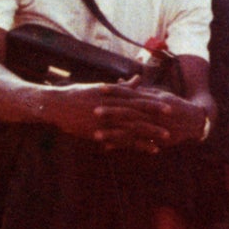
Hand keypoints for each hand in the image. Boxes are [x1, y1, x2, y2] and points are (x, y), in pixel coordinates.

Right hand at [47, 80, 204, 152]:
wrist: (55, 106)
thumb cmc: (78, 95)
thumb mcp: (101, 88)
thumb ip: (122, 87)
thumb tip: (138, 79)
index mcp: (112, 95)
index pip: (136, 98)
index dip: (153, 102)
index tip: (169, 103)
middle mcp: (109, 106)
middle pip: (137, 111)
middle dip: (155, 116)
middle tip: (173, 119)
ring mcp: (104, 120)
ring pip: (131, 127)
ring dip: (150, 132)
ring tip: (166, 138)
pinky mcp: (99, 132)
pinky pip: (121, 140)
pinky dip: (137, 145)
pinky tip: (151, 149)